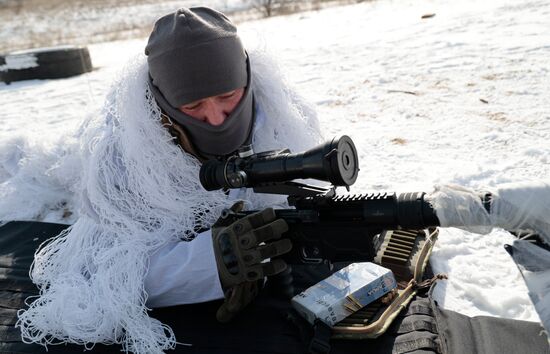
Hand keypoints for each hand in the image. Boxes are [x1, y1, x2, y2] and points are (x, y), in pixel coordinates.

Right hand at [212, 203, 290, 321]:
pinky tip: (282, 263)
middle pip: (262, 234)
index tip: (273, 213)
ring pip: (266, 252)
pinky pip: (263, 270)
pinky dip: (274, 267)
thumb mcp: (218, 228)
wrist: (201, 270)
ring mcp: (243, 259)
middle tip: (284, 226)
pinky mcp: (246, 274)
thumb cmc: (212, 247)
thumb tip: (241, 203)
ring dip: (280, 247)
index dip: (264, 215)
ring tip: (288, 244)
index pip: (251, 220)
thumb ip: (231, 215)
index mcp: (233, 231)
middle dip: (276, 228)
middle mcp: (239, 244)